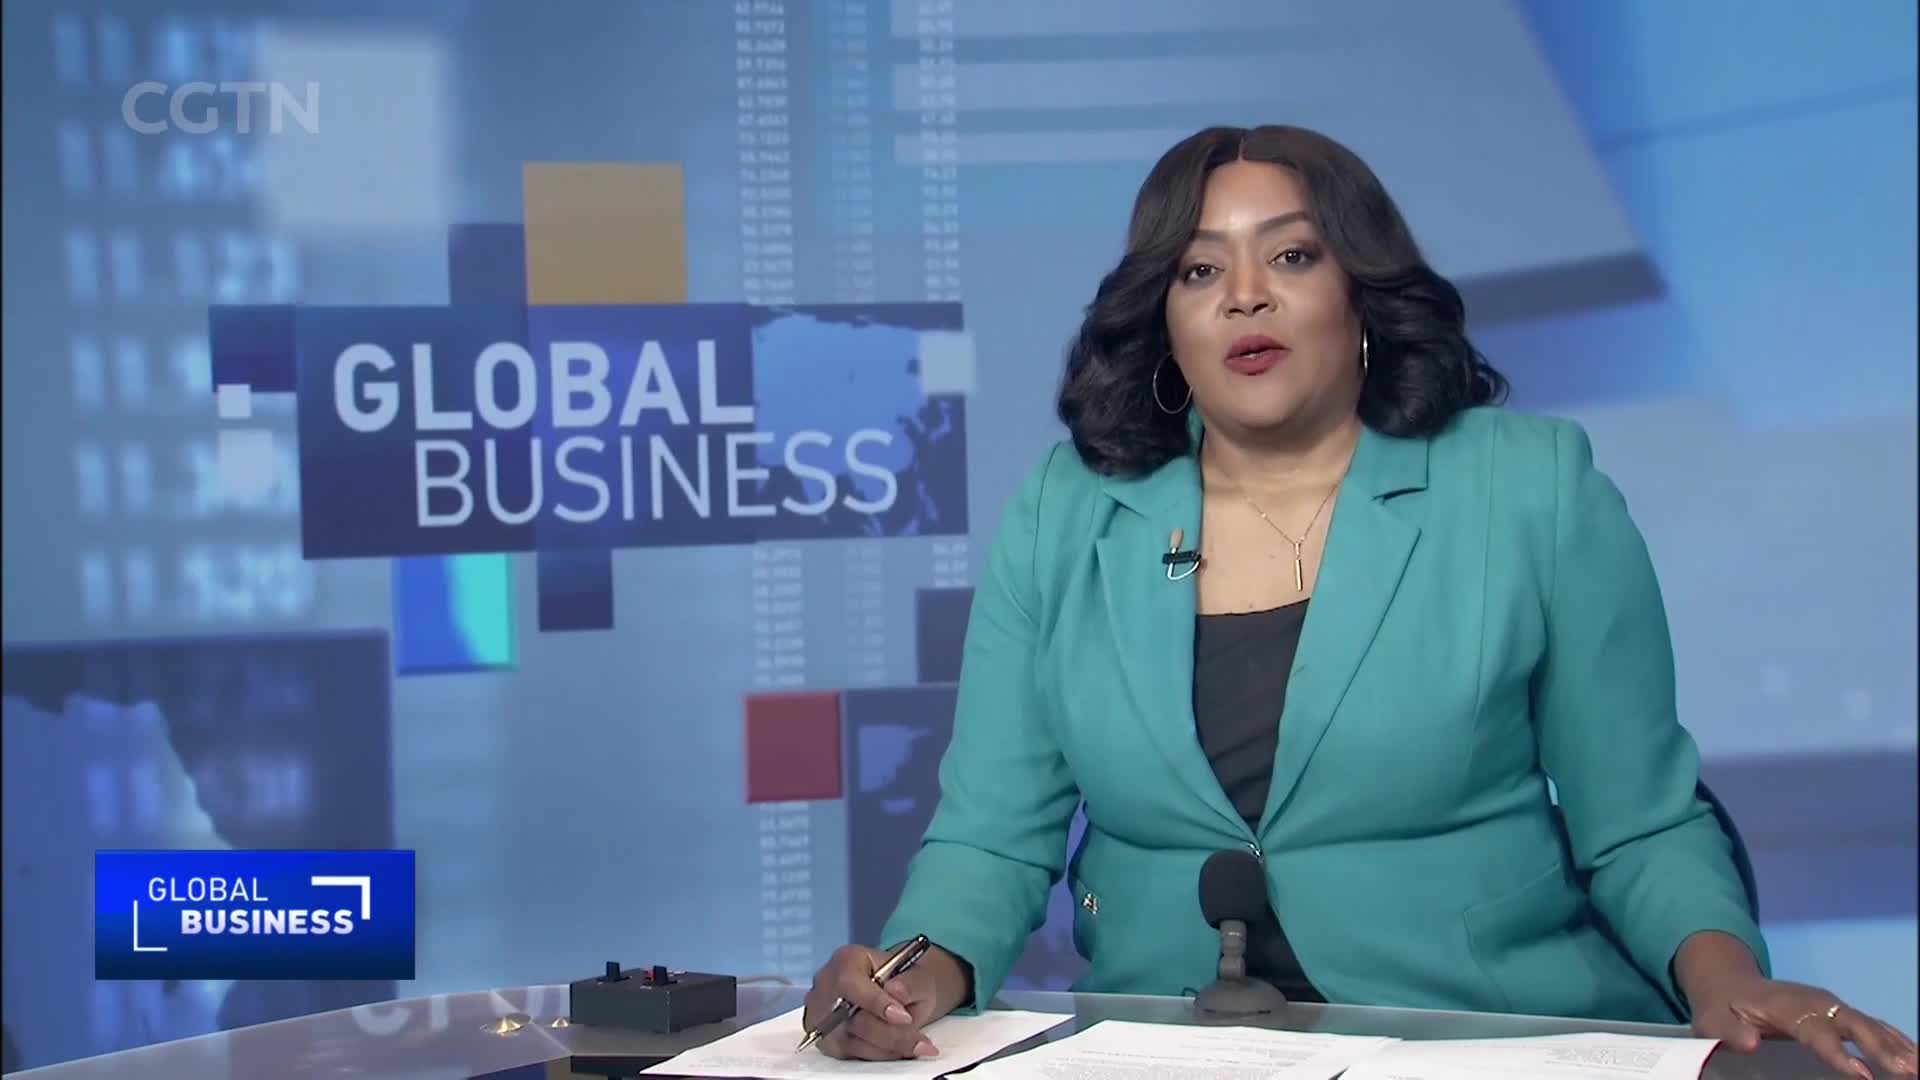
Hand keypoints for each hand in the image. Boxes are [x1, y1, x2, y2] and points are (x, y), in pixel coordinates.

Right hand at [800, 943, 965, 1060]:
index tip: (904, 1018)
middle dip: (890, 1032)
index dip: (876, 1003)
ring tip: (917, 1046)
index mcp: (847, 960)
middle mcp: (827, 986)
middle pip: (852, 1018)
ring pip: (852, 1041)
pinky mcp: (828, 1041)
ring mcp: (824, 1016)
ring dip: (889, 1047)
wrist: (900, 995)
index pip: (850, 982)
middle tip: (920, 1041)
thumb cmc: (904, 980)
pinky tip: (900, 1049)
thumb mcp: (918, 975)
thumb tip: (895, 990)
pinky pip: (853, 1054)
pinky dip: (880, 1054)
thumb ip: (910, 982)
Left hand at [1690, 975, 1916, 1078]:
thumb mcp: (1712, 1021)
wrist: (1728, 984)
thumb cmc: (1721, 1009)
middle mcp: (1812, 1002)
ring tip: (1918, 1069)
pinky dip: (1895, 1040)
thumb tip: (1751, 1044)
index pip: (1815, 1032)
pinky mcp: (1837, 1011)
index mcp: (1783, 1006)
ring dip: (1897, 1046)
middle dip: (1882, 1049)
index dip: (1839, 1054)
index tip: (1861, 1076)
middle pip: (1853, 1024)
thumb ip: (1730, 1033)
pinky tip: (1914, 1059)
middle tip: (1908, 1072)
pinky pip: (1872, 1025)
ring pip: (1869, 1024)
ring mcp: (1828, 1005)